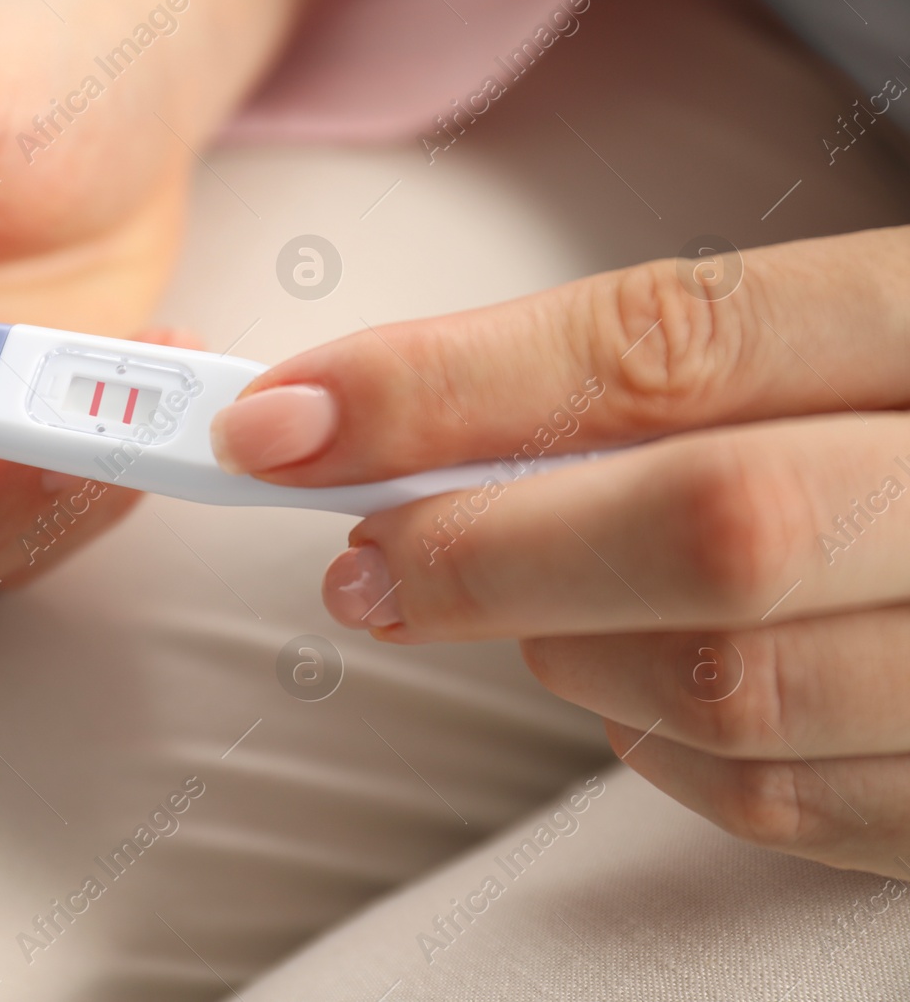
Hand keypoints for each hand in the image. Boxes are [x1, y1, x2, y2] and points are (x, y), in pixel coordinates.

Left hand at [210, 226, 909, 878]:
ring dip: (564, 652)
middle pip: (706, 529)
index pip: (672, 346)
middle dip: (487, 552)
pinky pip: (772, 797)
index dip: (452, 387)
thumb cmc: (906, 411)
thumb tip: (409, 425)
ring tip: (523, 612)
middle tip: (360, 558)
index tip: (286, 420)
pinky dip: (650, 744)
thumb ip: (653, 373)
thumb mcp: (831, 336)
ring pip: (731, 688)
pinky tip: (630, 687)